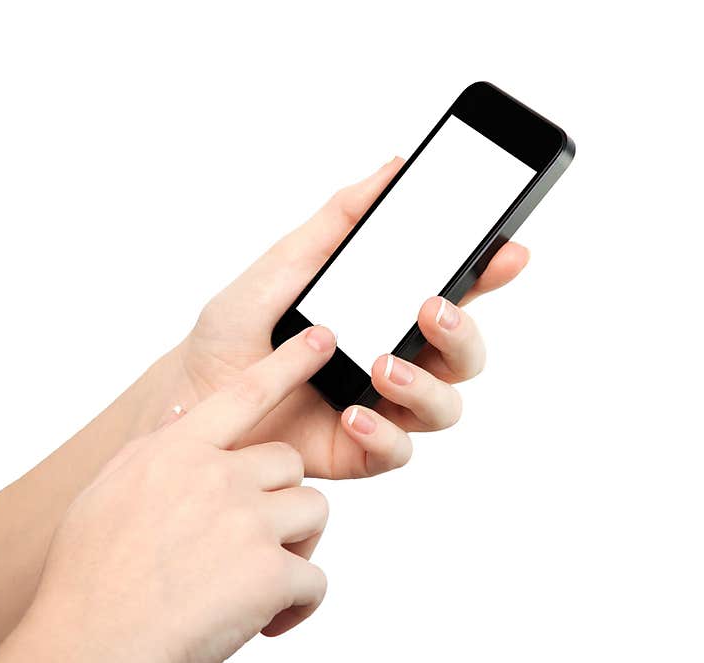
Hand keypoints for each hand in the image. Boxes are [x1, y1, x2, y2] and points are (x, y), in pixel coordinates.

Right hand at [0, 326, 337, 662]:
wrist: (90, 648)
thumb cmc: (89, 579)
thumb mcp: (108, 495)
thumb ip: (153, 455)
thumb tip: (179, 423)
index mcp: (175, 454)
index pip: (245, 394)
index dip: (288, 363)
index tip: (323, 338)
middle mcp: (215, 476)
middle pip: (289, 465)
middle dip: (281, 501)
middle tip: (254, 544)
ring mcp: (246, 521)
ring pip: (312, 512)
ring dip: (296, 549)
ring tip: (257, 584)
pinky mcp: (270, 572)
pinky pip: (316, 579)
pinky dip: (298, 605)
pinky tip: (265, 622)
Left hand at [173, 158, 529, 477]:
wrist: (193, 395)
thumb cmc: (236, 330)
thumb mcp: (284, 264)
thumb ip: (339, 221)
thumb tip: (393, 169)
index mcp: (384, 312)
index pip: (453, 292)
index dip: (489, 274)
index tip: (509, 250)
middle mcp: (394, 359)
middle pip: (464, 354)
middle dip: (464, 333)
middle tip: (431, 311)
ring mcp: (381, 407)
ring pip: (446, 406)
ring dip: (427, 386)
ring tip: (382, 366)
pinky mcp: (360, 450)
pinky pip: (399, 452)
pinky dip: (384, 434)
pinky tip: (352, 414)